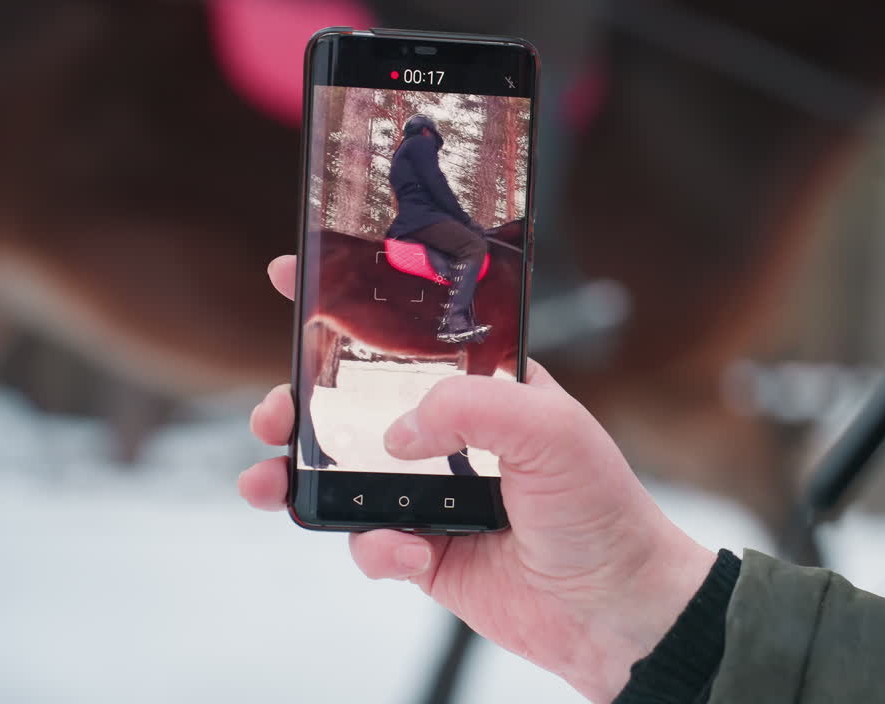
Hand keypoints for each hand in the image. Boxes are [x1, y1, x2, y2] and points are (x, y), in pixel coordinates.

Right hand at [241, 256, 716, 702]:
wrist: (613, 606)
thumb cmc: (601, 508)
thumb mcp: (550, 429)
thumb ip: (471, 407)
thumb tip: (397, 431)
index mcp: (486, 387)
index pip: (411, 334)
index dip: (351, 306)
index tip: (292, 278)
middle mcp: (454, 435)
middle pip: (355, 405)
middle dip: (302, 402)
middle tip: (277, 412)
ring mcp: (434, 493)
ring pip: (345, 476)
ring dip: (300, 477)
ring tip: (271, 483)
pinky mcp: (425, 551)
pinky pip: (369, 542)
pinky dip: (374, 547)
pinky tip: (408, 551)